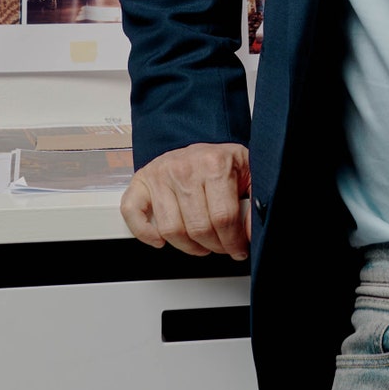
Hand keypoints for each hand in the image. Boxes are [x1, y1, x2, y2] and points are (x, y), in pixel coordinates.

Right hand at [120, 142, 250, 259]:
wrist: (199, 141)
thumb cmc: (222, 161)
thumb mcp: (249, 174)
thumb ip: (256, 201)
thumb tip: (250, 233)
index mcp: (214, 164)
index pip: (223, 218)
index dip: (233, 241)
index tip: (238, 248)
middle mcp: (184, 168)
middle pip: (198, 228)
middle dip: (214, 246)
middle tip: (221, 246)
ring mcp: (160, 175)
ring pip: (171, 230)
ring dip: (188, 246)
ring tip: (200, 244)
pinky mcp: (142, 181)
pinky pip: (132, 212)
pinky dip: (144, 233)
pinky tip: (161, 240)